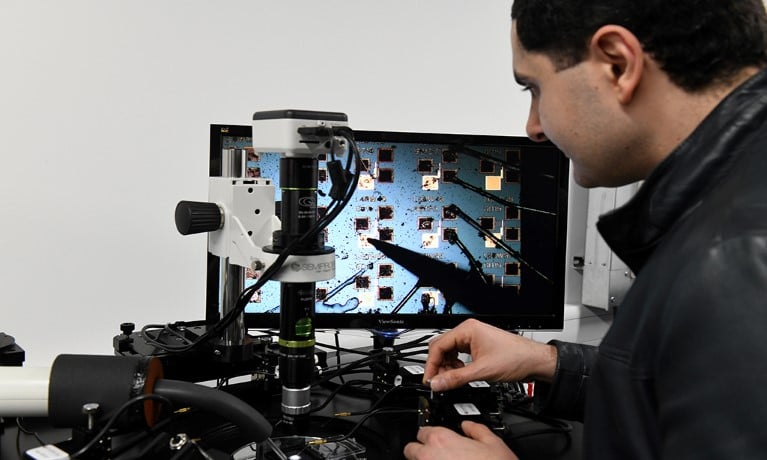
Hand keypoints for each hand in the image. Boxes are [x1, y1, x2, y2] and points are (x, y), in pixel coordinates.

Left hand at [403, 421, 517, 459]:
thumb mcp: (493, 443)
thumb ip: (476, 429)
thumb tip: (468, 426)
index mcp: (442, 440)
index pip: (422, 431)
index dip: (430, 435)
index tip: (436, 439)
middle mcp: (429, 457)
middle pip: (411, 450)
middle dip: (420, 451)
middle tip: (436, 454)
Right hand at [423, 319, 556, 391]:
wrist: (534, 361)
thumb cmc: (515, 358)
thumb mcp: (481, 372)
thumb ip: (456, 378)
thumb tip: (437, 383)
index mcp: (467, 330)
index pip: (438, 346)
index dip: (431, 365)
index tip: (429, 380)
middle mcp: (468, 331)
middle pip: (441, 347)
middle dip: (438, 365)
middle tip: (437, 382)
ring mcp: (473, 337)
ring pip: (449, 351)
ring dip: (447, 366)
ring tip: (450, 379)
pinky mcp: (477, 345)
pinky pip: (458, 353)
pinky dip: (455, 365)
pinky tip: (460, 374)